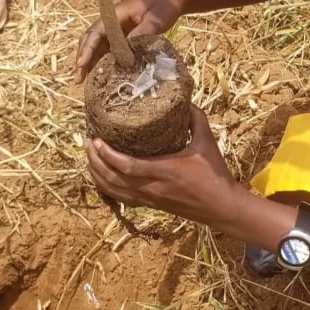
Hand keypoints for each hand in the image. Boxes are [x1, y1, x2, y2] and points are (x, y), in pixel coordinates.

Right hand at [76, 0, 182, 79]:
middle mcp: (111, 21)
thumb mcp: (155, 20)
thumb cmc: (164, 6)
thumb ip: (142, 34)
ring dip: (90, 61)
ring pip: (97, 46)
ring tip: (84, 80)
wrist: (171, 0)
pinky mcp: (122, 36)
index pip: (96, 32)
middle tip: (79, 78)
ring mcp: (115, 29)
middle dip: (83, 58)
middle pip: (91, 40)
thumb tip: (127, 53)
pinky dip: (101, 61)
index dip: (88, 48)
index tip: (81, 63)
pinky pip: (107, 49)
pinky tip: (99, 75)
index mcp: (116, 14)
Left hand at [86, 106, 243, 225]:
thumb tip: (184, 101)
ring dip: (97, 174)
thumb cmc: (215, 174)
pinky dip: (107, 188)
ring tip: (89, 157)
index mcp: (164, 171)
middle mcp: (152, 187)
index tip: (95, 139)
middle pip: (112, 179)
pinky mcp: (152, 205)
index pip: (126, 166)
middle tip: (87, 142)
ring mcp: (150, 199)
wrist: (222, 208)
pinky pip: (122, 198)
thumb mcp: (207, 142)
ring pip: (113, 190)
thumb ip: (195, 119)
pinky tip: (102, 177)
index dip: (106, 154)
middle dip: (95, 161)